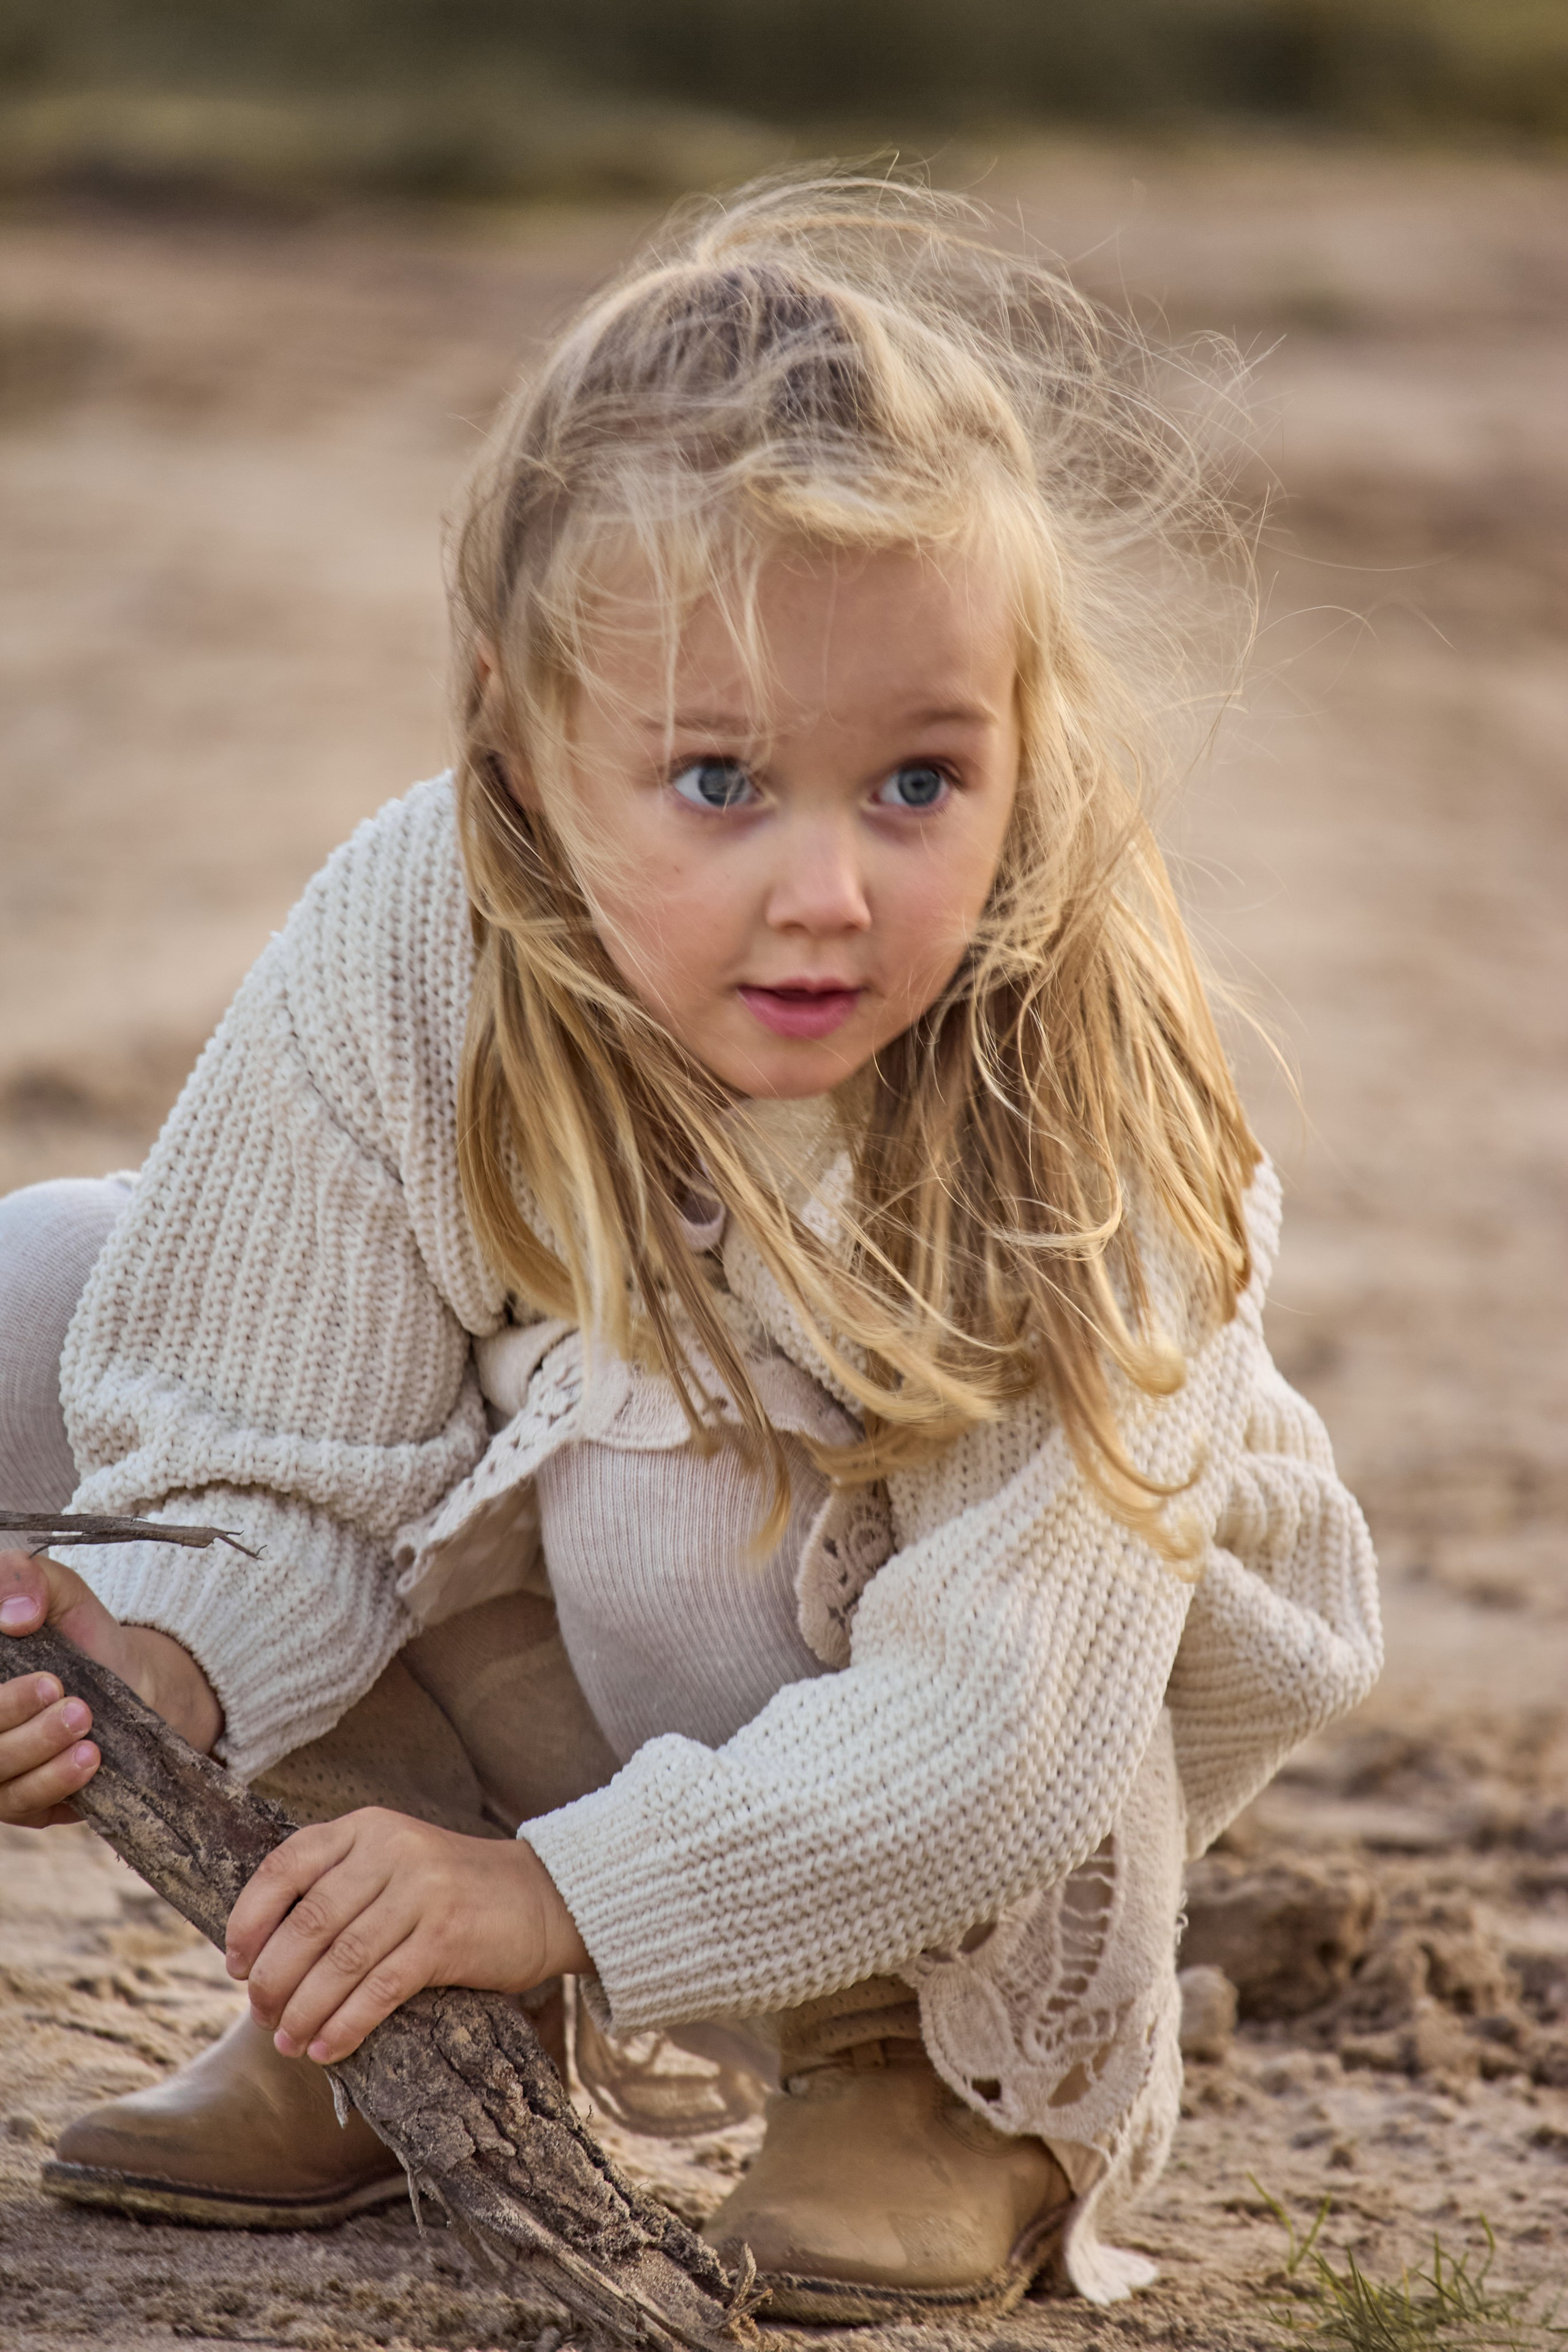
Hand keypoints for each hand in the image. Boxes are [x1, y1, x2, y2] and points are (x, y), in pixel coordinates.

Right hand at [0, 1548, 222, 1827]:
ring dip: (36, 1746)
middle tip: (59, 1690)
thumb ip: (24, 1579)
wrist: (130, 1679)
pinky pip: (21, 1803)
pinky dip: (53, 1781)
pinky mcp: (17, 1802)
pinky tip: (87, 1759)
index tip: (35, 1669)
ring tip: (82, 1718)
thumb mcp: (55, 1588)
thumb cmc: (76, 1631)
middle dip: (7, 1713)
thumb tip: (14, 1615)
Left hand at [225, 1807, 593, 2063]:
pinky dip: (347, 2023)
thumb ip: (338, 1890)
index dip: (250, 1919)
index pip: (286, 1865)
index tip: (235, 1965)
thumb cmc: (450, 1894)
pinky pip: (381, 1987)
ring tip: (288, 2044)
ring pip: (340, 1960)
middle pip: (308, 1922)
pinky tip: (328, 2049)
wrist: (542, 1898)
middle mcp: (391, 1849)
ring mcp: (421, 1890)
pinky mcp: (447, 1935)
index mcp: (367, 1827)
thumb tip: (261, 1959)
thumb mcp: (392, 1867)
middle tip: (261, 2016)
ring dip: (305, 2011)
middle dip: (273, 1979)